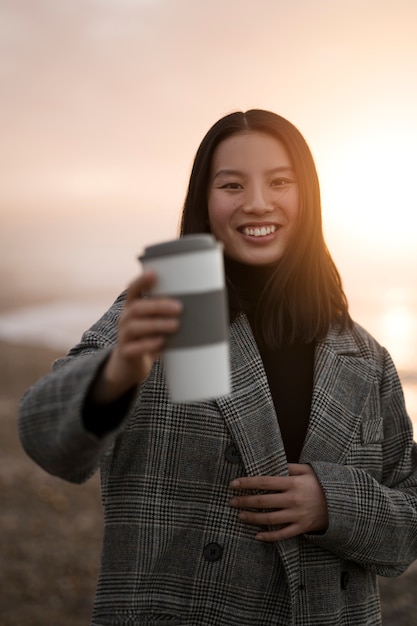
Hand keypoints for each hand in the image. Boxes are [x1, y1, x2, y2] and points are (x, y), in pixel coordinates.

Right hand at [91, 271, 181, 403]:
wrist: (130, 366)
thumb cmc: (150, 338)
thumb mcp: (156, 323)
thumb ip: (170, 314)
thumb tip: (204, 302)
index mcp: (133, 308)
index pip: (132, 290)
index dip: (141, 281)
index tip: (154, 273)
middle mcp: (125, 319)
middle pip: (137, 308)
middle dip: (158, 306)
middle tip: (179, 308)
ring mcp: (124, 337)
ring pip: (135, 327)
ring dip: (156, 324)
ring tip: (175, 325)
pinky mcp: (127, 353)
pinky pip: (134, 348)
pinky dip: (148, 345)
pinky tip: (161, 342)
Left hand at [229, 463, 328, 540]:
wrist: (343, 503)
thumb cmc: (322, 484)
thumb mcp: (308, 470)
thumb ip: (289, 467)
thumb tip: (271, 464)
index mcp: (293, 483)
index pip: (264, 482)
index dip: (247, 483)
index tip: (234, 484)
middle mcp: (293, 500)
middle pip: (263, 501)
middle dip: (245, 501)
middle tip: (232, 501)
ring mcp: (297, 515)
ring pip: (270, 519)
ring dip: (252, 518)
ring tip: (240, 516)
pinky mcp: (302, 528)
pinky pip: (283, 534)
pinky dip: (269, 536)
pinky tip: (257, 535)